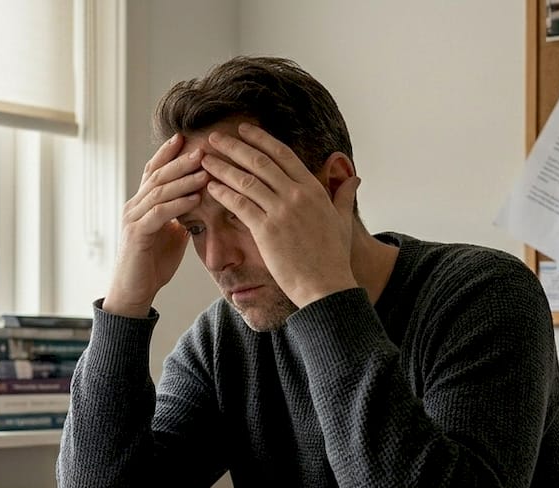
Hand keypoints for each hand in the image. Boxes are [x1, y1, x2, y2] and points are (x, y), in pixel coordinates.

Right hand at [104, 134, 210, 316]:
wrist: (133, 293)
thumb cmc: (152, 266)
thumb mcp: (171, 236)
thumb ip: (180, 217)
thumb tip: (197, 202)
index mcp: (141, 204)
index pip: (153, 171)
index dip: (167, 154)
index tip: (185, 137)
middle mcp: (133, 206)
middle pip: (157, 175)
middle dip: (180, 161)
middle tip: (202, 148)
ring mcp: (133, 219)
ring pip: (158, 191)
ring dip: (183, 180)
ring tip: (204, 170)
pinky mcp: (137, 235)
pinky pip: (159, 214)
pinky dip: (177, 204)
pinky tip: (194, 198)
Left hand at [202, 123, 360, 306]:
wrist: (325, 285)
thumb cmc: (333, 257)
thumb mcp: (343, 220)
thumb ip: (344, 196)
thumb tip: (354, 178)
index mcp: (313, 189)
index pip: (283, 154)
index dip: (260, 139)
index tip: (243, 130)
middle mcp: (296, 195)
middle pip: (260, 161)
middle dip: (234, 147)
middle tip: (214, 137)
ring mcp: (281, 211)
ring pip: (246, 180)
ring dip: (222, 167)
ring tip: (204, 159)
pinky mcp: (266, 230)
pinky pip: (240, 205)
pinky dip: (223, 193)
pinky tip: (210, 186)